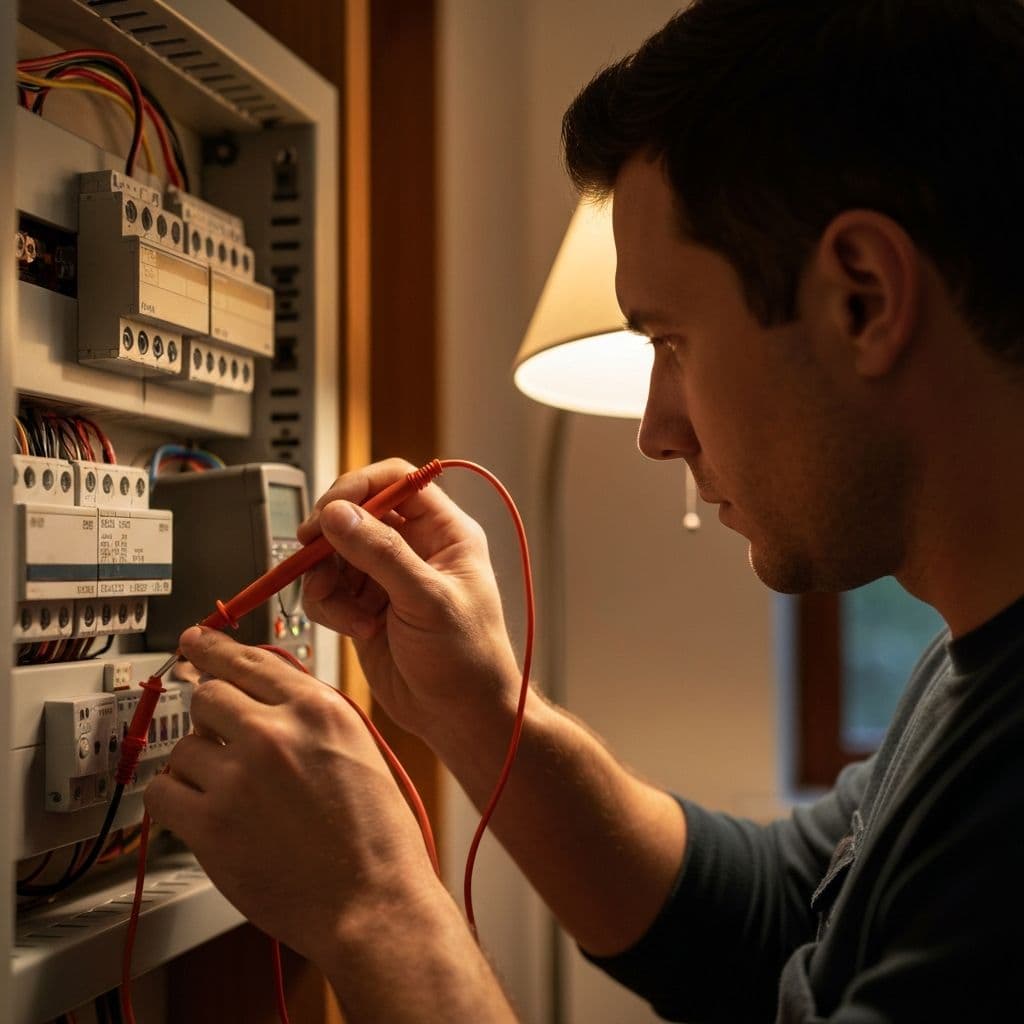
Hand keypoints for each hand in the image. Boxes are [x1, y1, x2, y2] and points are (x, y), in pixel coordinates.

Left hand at [144, 626, 442, 965]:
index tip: (194, 641)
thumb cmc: (376, 832)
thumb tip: (261, 692)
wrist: (374, 898)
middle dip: (211, 716)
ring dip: (198, 764)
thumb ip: (308, 713)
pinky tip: (203, 812)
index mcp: (318, 709)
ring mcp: (239, 778)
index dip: (212, 647)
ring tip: (231, 793)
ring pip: (183, 747)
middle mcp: (276, 733)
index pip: (249, 659)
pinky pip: (162, 793)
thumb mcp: (358, 746)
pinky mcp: (211, 826)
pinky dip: (175, 801)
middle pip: (206, 695)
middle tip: (221, 739)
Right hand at [297, 458, 521, 739]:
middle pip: (356, 513)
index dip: (359, 487)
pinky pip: (327, 589)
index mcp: (444, 533)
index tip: (330, 509)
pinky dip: (328, 606)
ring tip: (344, 611)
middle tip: (310, 551)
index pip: (396, 481)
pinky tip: (352, 628)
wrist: (459, 717)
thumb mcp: (427, 600)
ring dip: (326, 579)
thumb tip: (339, 514)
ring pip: (334, 552)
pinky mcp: (364, 606)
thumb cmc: (467, 660)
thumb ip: (381, 554)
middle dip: (330, 535)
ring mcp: (386, 577)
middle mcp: (414, 547)